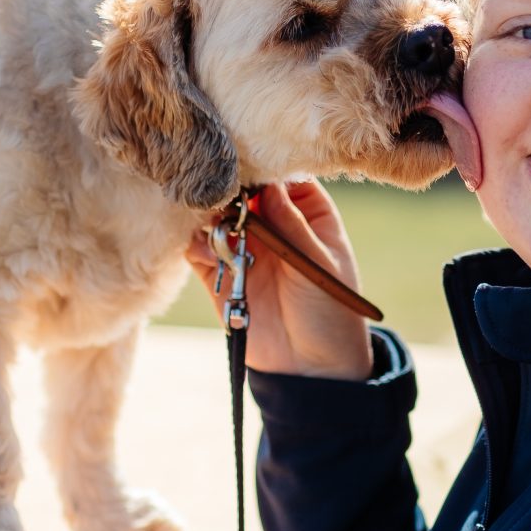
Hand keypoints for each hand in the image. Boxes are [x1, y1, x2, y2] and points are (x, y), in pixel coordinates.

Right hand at [186, 179, 374, 380]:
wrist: (312, 369)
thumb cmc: (333, 313)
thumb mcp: (319, 265)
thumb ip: (293, 226)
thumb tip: (269, 186)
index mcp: (309, 215)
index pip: (282, 177)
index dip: (264, 167)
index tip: (246, 161)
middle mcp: (274, 226)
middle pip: (243, 192)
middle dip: (230, 189)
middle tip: (222, 193)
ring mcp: (245, 249)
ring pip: (217, 218)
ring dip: (210, 216)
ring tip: (214, 223)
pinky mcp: (221, 277)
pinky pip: (199, 252)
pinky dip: (197, 246)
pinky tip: (206, 250)